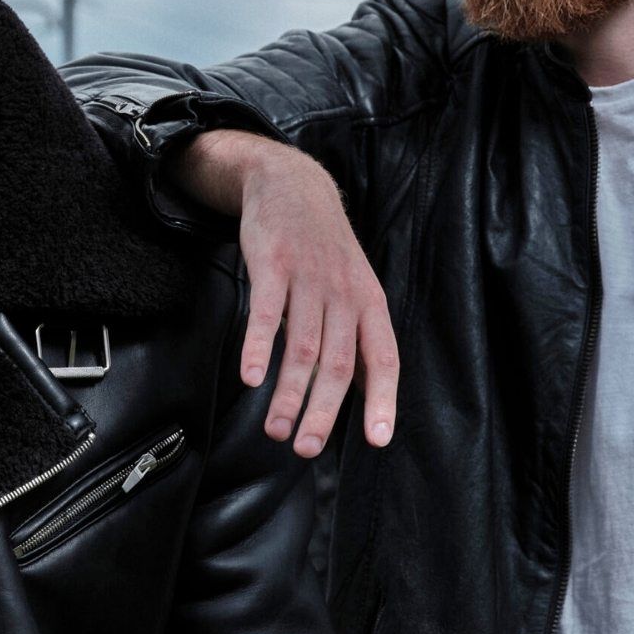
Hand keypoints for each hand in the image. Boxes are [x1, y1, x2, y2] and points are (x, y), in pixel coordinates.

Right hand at [175, 131, 398, 456]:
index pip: (383, 358)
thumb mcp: (353, 287)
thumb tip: (366, 396)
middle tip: (305, 448)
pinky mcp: (272, 264)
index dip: (382, 400)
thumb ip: (357, 338)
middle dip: (322, 411)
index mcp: (369, 303)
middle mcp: (344, 293)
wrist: (292, 185)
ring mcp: (308, 278)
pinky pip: (266, 312)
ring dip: (288, 393)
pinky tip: (250, 377)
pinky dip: (259, 346)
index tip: (377, 440)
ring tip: (275, 428)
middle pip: (338, 363)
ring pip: (302, 347)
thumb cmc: (323, 249)